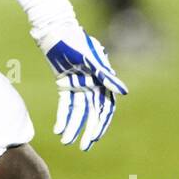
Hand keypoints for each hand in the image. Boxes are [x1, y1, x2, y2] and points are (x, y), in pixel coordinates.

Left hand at [38, 24, 127, 150]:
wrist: (55, 31)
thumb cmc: (74, 42)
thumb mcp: (90, 59)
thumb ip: (106, 75)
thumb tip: (123, 92)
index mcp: (103, 80)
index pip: (105, 108)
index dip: (101, 124)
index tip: (94, 138)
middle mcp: (93, 85)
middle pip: (93, 113)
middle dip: (88, 130)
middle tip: (83, 147)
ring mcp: (80, 85)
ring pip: (78, 111)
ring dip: (73, 126)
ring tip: (66, 141)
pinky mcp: (66, 84)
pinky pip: (66, 104)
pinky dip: (63, 116)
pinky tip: (58, 129)